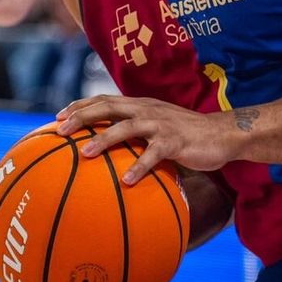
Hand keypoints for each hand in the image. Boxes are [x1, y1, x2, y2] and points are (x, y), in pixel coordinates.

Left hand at [55, 94, 246, 184]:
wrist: (223, 134)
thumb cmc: (186, 136)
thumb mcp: (157, 129)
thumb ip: (136, 134)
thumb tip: (109, 153)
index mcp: (140, 105)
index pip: (104, 99)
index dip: (80, 105)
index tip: (58, 116)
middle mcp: (147, 109)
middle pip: (108, 106)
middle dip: (82, 116)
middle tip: (60, 130)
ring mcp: (161, 124)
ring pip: (126, 127)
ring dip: (103, 139)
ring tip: (84, 153)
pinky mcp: (175, 141)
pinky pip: (153, 154)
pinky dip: (139, 166)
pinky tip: (127, 181)